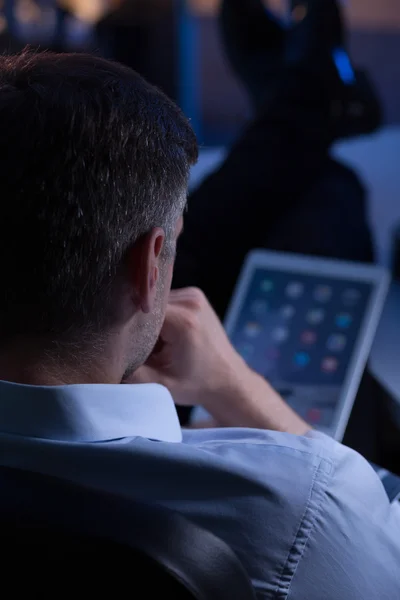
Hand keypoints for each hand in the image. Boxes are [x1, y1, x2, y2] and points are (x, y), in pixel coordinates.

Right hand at [129, 287, 309, 434]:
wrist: (228, 380)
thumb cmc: (197, 384)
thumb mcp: (160, 386)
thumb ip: (131, 372)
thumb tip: (105, 359)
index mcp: (184, 320)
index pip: (140, 313)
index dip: (128, 328)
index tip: (123, 345)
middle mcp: (191, 301)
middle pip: (147, 305)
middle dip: (139, 325)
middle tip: (140, 348)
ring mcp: (194, 295)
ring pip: (155, 302)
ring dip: (149, 321)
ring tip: (155, 344)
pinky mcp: (194, 296)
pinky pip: (165, 301)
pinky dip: (160, 317)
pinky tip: (164, 336)